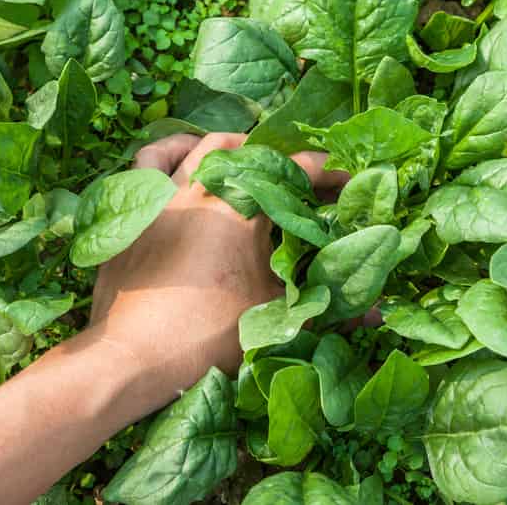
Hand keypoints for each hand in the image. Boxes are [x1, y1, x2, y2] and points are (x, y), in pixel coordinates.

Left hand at [88, 133, 344, 406]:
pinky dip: (170, 151)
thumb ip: (325, 305)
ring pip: (201, 147)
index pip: (295, 175)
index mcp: (242, 212)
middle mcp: (203, 191)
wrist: (131, 359)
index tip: (346, 176)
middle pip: (252, 154)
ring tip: (248, 154)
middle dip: (283, 158)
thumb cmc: (205, 339)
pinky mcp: (131, 211)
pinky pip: (147, 161)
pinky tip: (183, 156)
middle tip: (301, 176)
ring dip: (231, 146)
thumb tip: (376, 314)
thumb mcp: (273, 318)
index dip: (327, 172)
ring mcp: (162, 197)